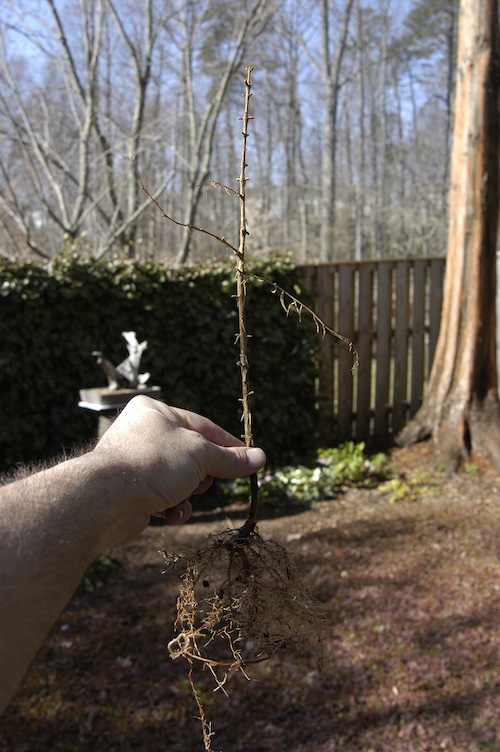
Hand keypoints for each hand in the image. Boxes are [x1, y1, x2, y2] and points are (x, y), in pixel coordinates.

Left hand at [92, 396, 265, 547]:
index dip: (228, 444)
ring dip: (186, 493)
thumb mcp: (201, 455)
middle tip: (203, 481)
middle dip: (201, 474)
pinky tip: (168, 513)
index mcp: (155, 411)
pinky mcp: (132, 491)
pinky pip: (164, 497)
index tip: (249, 460)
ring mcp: (136, 463)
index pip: (202, 425)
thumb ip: (230, 459)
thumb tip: (261, 458)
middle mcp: (143, 433)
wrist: (107, 500)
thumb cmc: (154, 463)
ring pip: (180, 479)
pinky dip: (171, 506)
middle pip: (192, 454)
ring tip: (179, 497)